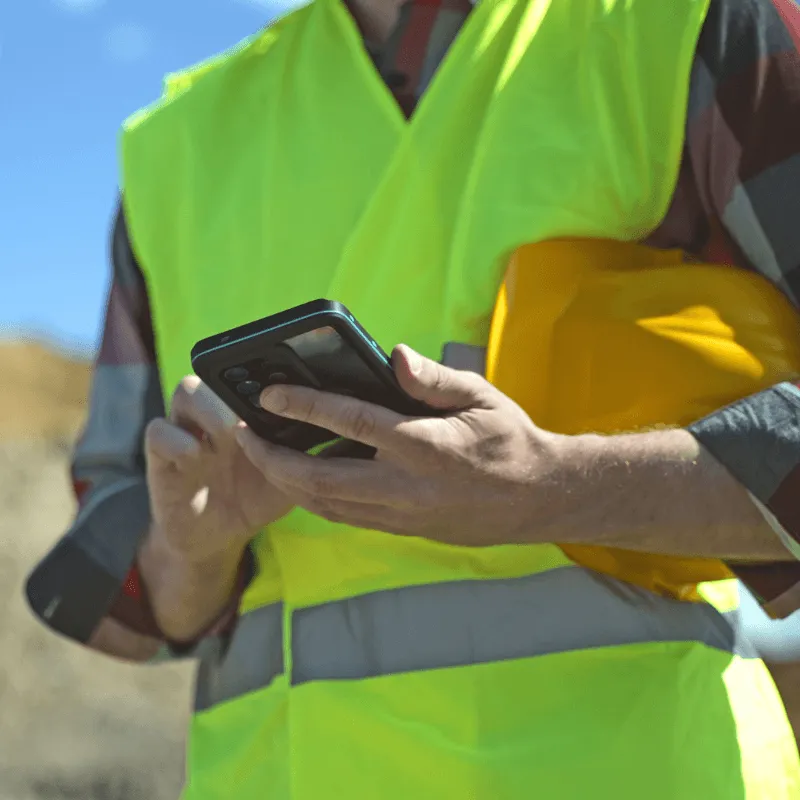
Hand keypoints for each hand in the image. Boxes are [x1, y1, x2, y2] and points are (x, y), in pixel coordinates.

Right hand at [144, 376, 292, 565]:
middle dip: (239, 388)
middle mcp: (216, 413)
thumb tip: (345, 431)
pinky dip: (178, 441)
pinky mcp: (160, 456)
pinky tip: (199, 457)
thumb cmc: (259, 496)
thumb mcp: (292, 474)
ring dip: (211, 410)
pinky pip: (158, 431)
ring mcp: (187, 431)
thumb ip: (310, 451)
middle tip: (260, 414)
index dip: (269, 374)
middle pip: (218, 371)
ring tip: (230, 436)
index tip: (289, 390)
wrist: (220, 535)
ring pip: (186, 389)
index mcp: (248, 411)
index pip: (252, 373)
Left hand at [235, 345, 571, 545]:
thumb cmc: (510, 440)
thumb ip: (433, 378)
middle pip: (318, 478)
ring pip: (325, 505)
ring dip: (286, 481)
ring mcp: (401, 514)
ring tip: (262, 455)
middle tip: (243, 434)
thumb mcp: (481, 396)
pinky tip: (302, 479)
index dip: (303, 405)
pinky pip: (345, 516)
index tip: (268, 394)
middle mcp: (404, 485)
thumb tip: (394, 356)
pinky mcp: (403, 529)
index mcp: (423, 445)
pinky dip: (315, 498)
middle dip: (272, 457)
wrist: (537, 499)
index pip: (349, 422)